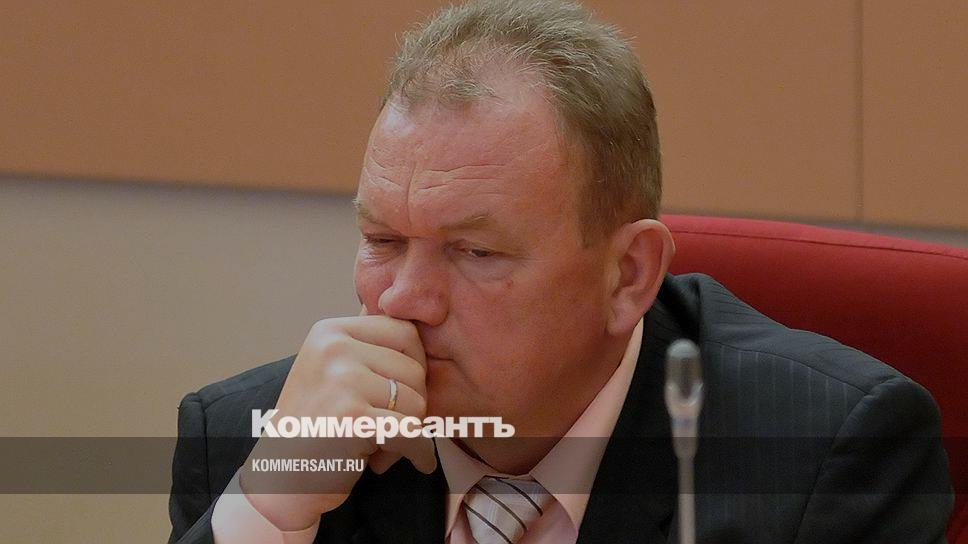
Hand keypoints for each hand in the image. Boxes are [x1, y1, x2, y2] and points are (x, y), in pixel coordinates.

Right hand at [239, 312, 435, 529]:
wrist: (280, 480)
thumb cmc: (316, 429)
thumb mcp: (333, 372)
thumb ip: (369, 350)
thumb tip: (425, 326)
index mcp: (330, 332)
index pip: (405, 333)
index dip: (416, 367)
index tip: (404, 395)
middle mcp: (333, 347)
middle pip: (414, 369)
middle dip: (414, 405)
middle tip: (392, 430)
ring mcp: (341, 379)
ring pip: (416, 401)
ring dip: (412, 432)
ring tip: (384, 446)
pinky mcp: (351, 416)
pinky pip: (410, 430)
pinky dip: (418, 451)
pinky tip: (413, 461)